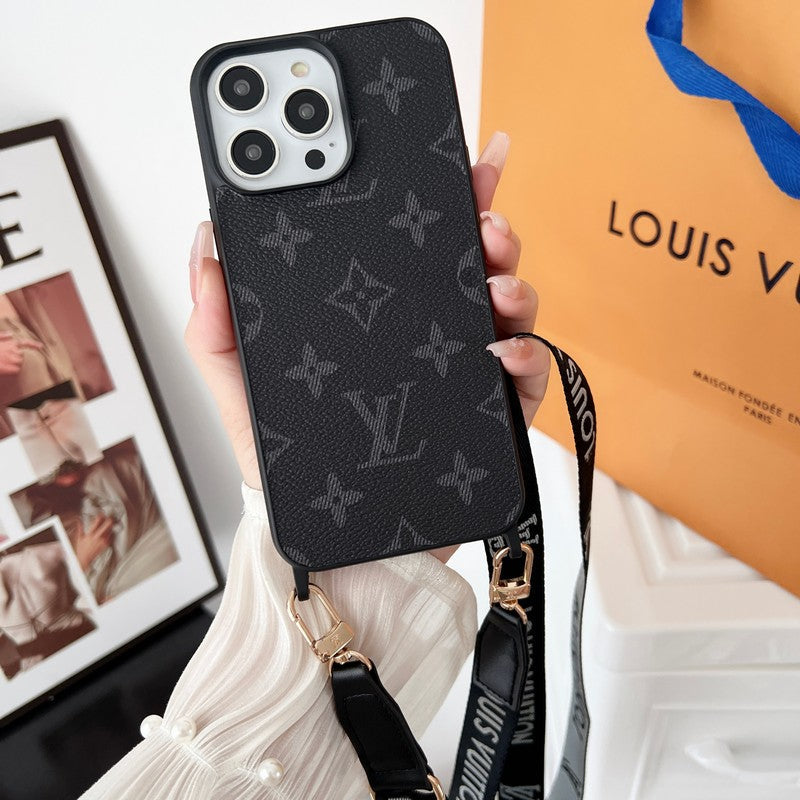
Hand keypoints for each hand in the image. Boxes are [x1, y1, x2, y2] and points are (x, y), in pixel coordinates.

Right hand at [0, 331, 43, 375]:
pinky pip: (16, 369)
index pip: (24, 342)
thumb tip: (11, 334)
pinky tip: (4, 367)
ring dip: (14, 363)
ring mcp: (11, 359)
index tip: (41, 346)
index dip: (33, 344)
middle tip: (5, 358)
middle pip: (22, 355)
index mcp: (9, 343)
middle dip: (16, 357)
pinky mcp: (9, 367)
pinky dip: (11, 370)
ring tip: (3, 362)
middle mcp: (13, 350)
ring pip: (20, 363)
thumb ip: (2, 336)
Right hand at [72, 514, 113, 569]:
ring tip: (107, 525)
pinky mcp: (106, 545)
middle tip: (108, 517)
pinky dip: (110, 533)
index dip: (100, 516)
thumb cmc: (81, 549)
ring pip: (111, 529)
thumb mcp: (79, 537)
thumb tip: (79, 521)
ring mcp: (103, 541)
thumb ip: (80, 528)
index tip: (101, 514)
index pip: (97, 521)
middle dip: (109, 519)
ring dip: (110, 526)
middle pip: (108, 524)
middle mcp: (98, 537)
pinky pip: (111, 536)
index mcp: (90, 534)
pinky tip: (107, 533)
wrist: (85, 559)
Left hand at [185, 131, 549, 554]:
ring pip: (510, 309)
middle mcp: (426, 338)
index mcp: (377, 319)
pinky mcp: (491, 420)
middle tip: (484, 221)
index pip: (414, 244)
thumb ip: (216, 323)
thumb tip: (207, 242)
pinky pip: (528, 379)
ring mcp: (462, 376)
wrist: (336, 551)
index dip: (443, 195)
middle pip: (473, 264)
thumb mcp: (239, 391)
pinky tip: (503, 353)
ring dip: (514, 285)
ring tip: (496, 286)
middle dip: (490, 229)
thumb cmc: (290, 473)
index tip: (462, 162)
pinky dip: (528, 357)